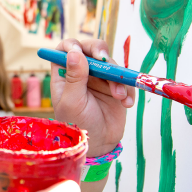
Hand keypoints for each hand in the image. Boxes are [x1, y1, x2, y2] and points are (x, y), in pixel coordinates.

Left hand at [50, 38, 134, 157]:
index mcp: (64, 74)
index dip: (72, 45)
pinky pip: (124, 78)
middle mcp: (81, 72)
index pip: (65, 49)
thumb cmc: (78, 125)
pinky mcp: (115, 86)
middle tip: (107, 62)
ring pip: (110, 63)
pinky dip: (127, 88)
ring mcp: (99, 78)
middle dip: (101, 53)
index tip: (80, 52)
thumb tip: (74, 52)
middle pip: (91, 49)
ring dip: (117, 77)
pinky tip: (125, 104)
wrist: (99, 146)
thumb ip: (74, 78)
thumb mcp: (72, 102)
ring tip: (118, 97)